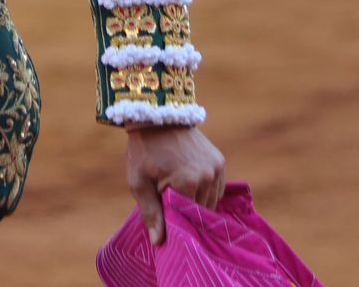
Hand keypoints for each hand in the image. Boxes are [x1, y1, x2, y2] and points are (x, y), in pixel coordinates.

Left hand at [125, 124, 225, 245]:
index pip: (187, 218)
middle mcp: (207, 176)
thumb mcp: (138, 181)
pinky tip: (190, 184)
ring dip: (197, 201)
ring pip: (211, 201)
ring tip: (179, 191)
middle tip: (169, 202)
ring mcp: (216, 168)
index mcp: (187, 183)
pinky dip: (205, 190)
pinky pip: (216, 188)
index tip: (165, 218)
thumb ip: (150, 212)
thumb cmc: (143, 150)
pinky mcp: (220, 161)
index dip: (175, 220)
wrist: (156, 115)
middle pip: (200, 211)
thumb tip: (159, 242)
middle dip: (186, 211)